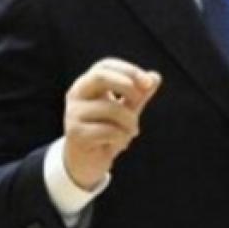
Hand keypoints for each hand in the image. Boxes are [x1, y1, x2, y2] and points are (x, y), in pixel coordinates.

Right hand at [63, 58, 161, 189]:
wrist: (87, 162)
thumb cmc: (106, 131)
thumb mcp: (125, 110)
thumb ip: (139, 95)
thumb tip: (155, 76)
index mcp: (87, 84)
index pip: (105, 65)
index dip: (128, 70)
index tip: (148, 83)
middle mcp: (76, 95)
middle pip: (101, 77)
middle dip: (127, 86)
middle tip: (140, 100)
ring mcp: (73, 113)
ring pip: (111, 108)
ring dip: (130, 122)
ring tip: (131, 132)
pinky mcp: (75, 133)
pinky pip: (109, 130)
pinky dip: (121, 138)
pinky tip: (118, 144)